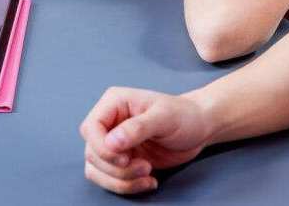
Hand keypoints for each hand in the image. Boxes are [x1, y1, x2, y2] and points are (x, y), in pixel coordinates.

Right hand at [80, 87, 212, 194]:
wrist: (198, 128)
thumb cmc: (183, 115)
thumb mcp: (163, 117)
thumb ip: (137, 128)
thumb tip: (111, 143)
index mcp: (114, 103)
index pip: (90, 128)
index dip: (102, 148)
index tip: (125, 157)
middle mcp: (109, 122)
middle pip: (92, 152)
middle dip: (116, 168)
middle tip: (145, 166)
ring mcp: (113, 143)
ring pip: (96, 169)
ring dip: (120, 180)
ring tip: (148, 174)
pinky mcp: (121, 160)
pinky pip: (110, 179)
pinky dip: (126, 186)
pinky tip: (149, 181)